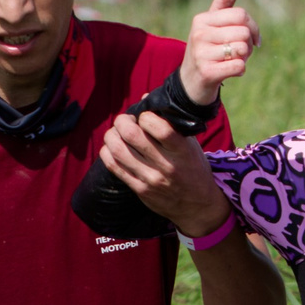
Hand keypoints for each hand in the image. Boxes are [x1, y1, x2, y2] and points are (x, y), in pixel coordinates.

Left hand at [99, 110, 232, 238]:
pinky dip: (107, 153)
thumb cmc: (194, 168)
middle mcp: (166, 165)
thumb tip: (145, 98)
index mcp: (182, 150)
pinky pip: (115, 167)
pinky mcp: (140, 190)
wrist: (197, 205)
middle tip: (124, 121)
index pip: (158, 127)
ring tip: (115, 132)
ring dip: (111, 136)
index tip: (144, 116)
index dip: (145, 116)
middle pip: (132, 136)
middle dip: (122, 121)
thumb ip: (171, 123)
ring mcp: (151, 179)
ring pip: (118, 151)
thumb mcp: (190, 145)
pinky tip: (111, 147)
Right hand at [178, 0, 259, 106]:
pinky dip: (240, 70)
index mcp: (202, 19)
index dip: (253, 27)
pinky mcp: (207, 72)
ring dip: (244, 58)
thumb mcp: (210, 25)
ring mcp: (201, 53)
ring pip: (242, 49)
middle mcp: (199, 34)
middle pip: (244, 32)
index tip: (253, 38)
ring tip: (233, 60)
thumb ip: (223, 4)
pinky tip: (231, 71)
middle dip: (249, 44)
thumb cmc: (205, 49)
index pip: (240, 15)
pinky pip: (239, 66)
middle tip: (241, 53)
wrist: (189, 81)